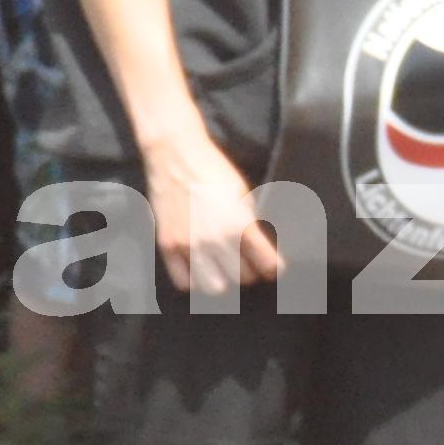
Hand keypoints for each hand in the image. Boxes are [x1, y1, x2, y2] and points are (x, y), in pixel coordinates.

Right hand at [144, 128, 284, 297]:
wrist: (175, 157)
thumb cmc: (214, 171)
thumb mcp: (243, 194)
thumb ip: (250, 223)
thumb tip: (259, 247)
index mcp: (239, 224)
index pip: (266, 263)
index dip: (274, 268)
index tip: (275, 269)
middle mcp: (215, 240)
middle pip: (243, 278)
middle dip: (251, 272)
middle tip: (249, 265)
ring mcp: (189, 246)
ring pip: (215, 287)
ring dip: (225, 280)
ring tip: (226, 270)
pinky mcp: (168, 247)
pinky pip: (185, 283)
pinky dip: (196, 281)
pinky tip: (201, 271)